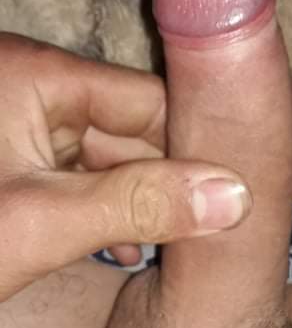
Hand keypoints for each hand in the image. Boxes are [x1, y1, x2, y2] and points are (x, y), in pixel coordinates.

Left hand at [0, 34, 250, 300]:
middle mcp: (27, 86)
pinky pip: (72, 174)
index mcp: (33, 76)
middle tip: (198, 239)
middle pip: (127, 129)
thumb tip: (233, 200)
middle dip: (158, 184)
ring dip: (130, 203)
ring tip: (156, 251)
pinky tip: (114, 248)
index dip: (191, 151)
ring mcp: (16, 122)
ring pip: (102, 157)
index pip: (147, 102)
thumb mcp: (40, 224)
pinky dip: (97, 210)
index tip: (227, 204)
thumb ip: (137, 207)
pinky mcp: (9, 158)